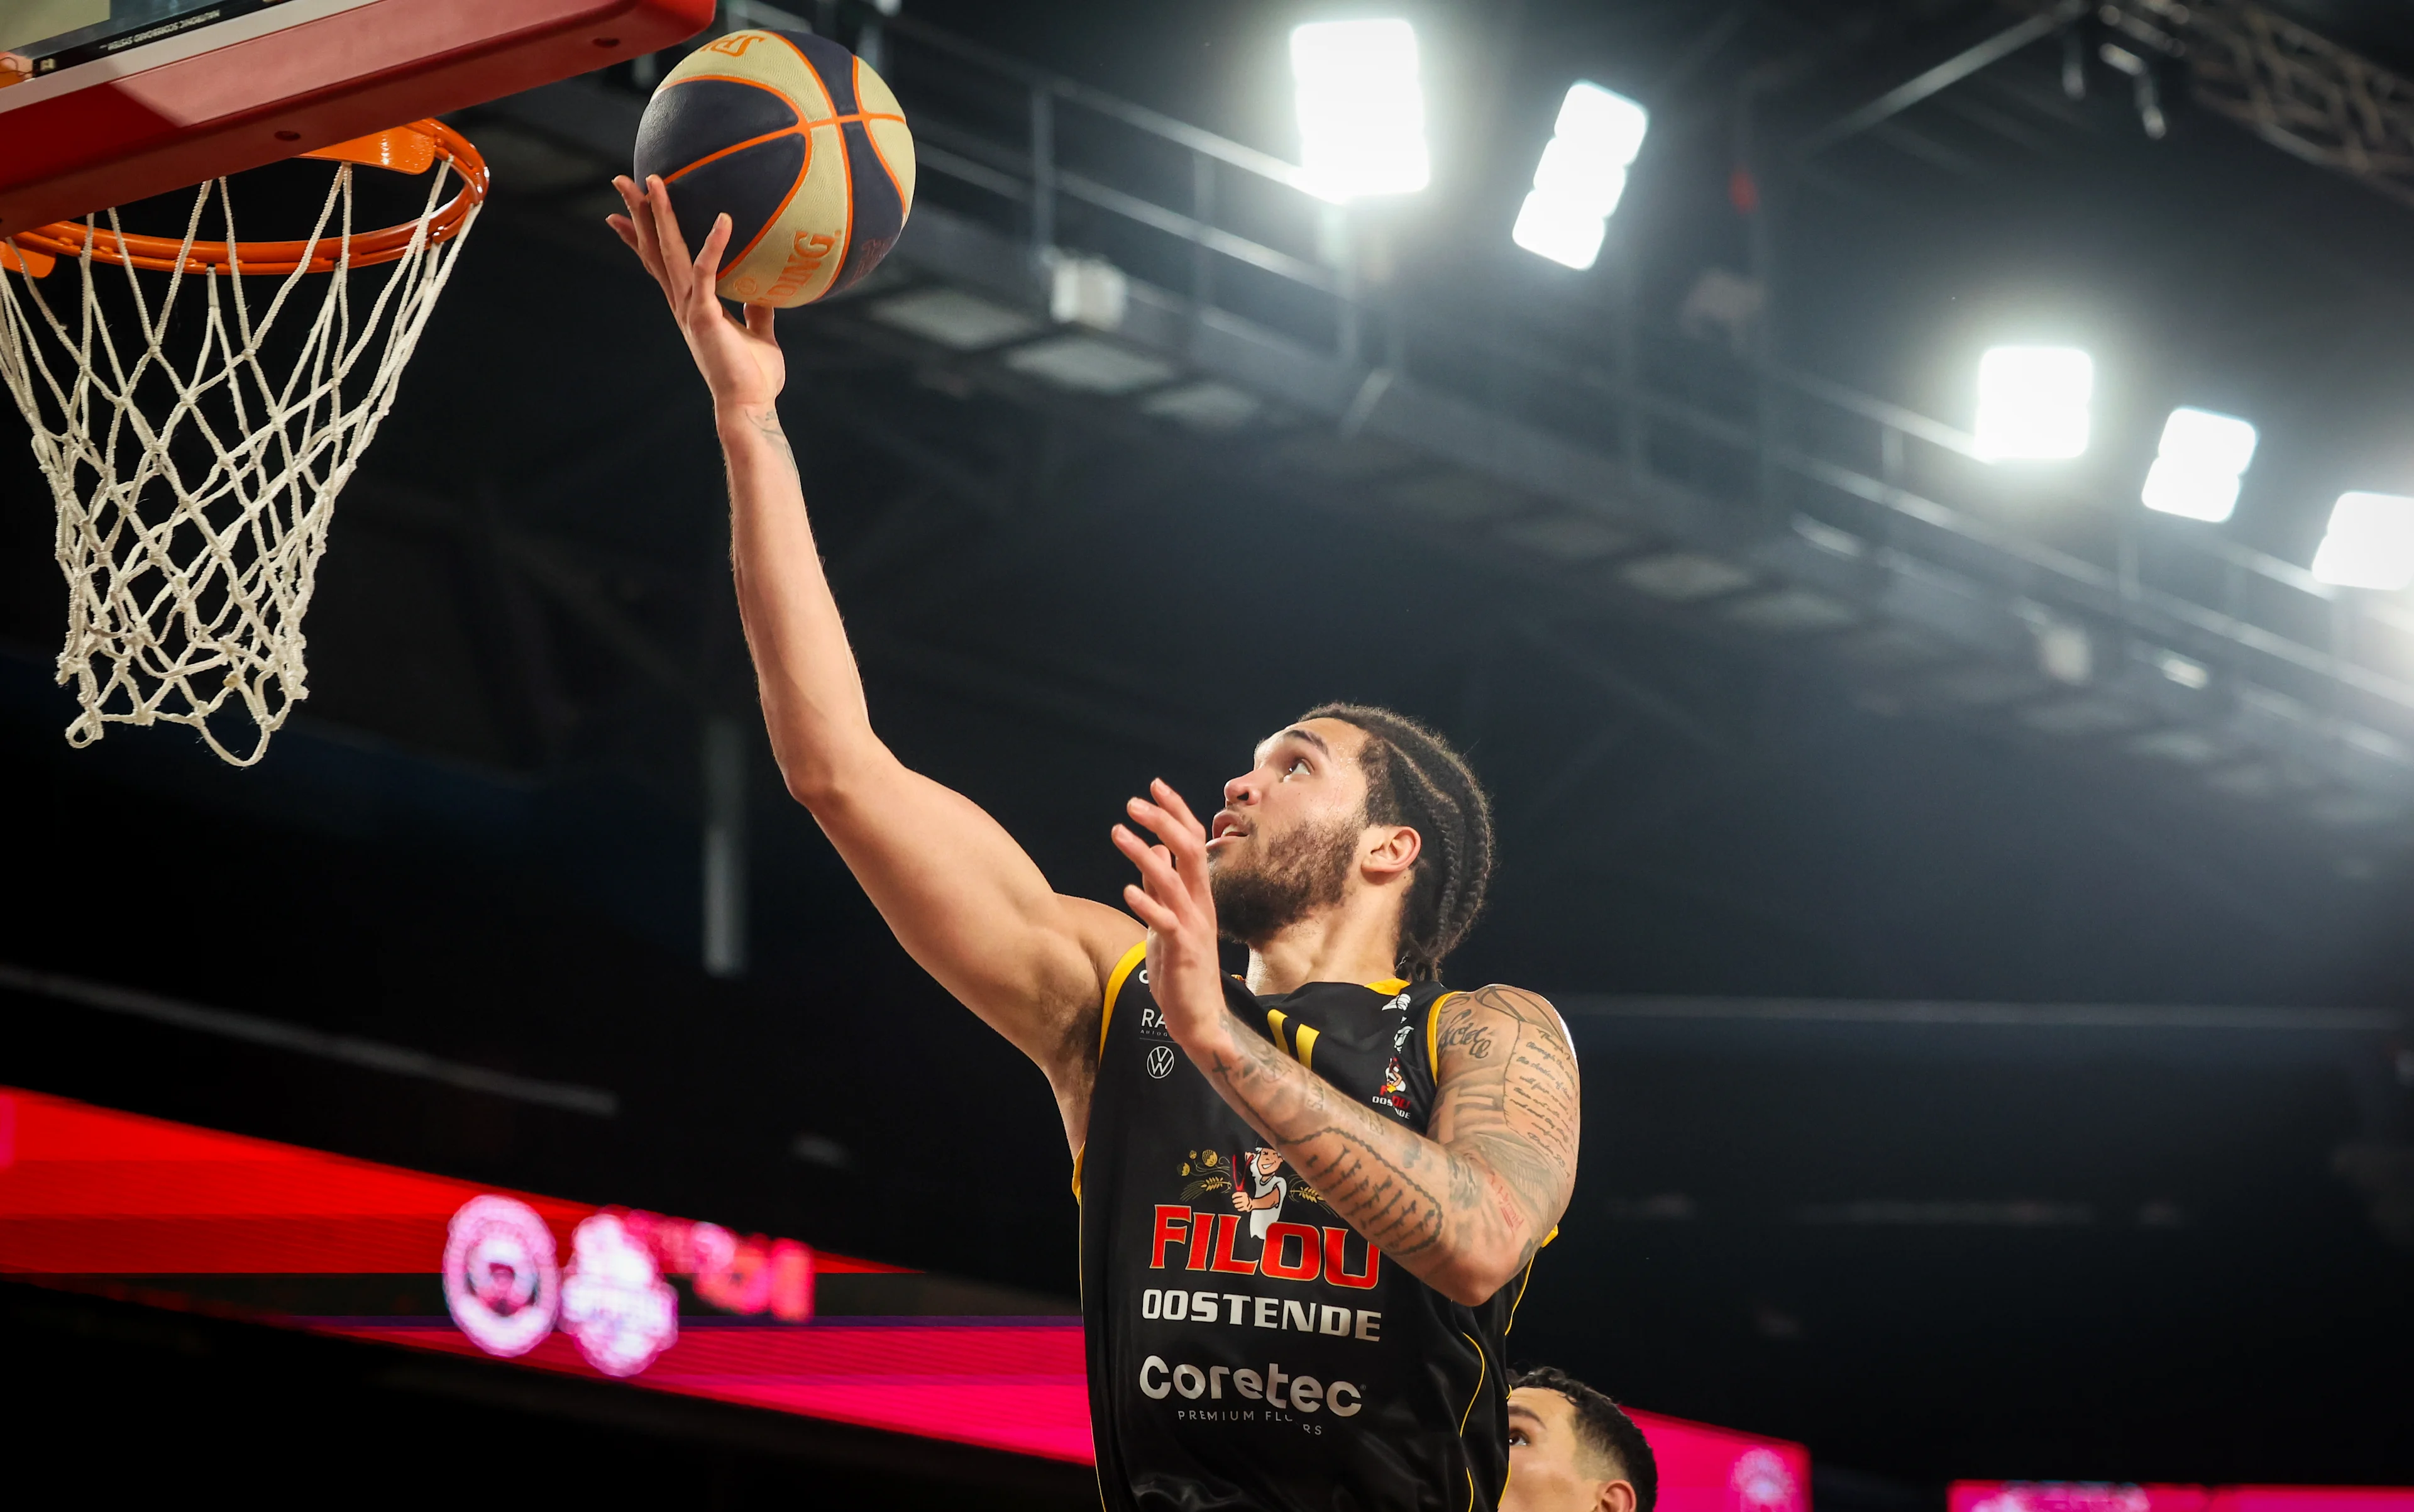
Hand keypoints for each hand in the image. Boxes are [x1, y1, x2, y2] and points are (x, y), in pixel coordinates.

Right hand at [606, 175, 784, 415]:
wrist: (749, 407)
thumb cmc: (754, 377)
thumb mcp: (759, 333)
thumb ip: (756, 309)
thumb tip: (766, 290)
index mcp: (691, 306)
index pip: (660, 262)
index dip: (640, 236)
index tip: (623, 211)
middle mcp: (683, 303)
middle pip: (653, 249)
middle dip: (636, 213)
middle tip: (620, 180)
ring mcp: (690, 308)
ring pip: (668, 253)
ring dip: (658, 216)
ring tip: (652, 181)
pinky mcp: (705, 316)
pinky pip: (708, 271)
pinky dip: (714, 244)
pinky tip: (723, 218)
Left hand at [1112, 778, 1232, 1060]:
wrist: (1199, 1018)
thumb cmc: (1182, 968)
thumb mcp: (1167, 919)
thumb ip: (1161, 885)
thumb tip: (1152, 847)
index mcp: (1198, 894)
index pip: (1193, 841)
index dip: (1176, 812)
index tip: (1154, 786)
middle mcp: (1200, 904)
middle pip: (1191, 850)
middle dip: (1164, 821)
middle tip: (1133, 803)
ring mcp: (1193, 927)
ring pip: (1175, 880)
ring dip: (1145, 854)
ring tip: (1118, 833)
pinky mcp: (1183, 951)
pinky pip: (1167, 921)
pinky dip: (1148, 903)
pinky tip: (1127, 889)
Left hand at [1229, 1189, 1250, 1211]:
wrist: (1253, 1203)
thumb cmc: (1247, 1198)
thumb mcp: (1244, 1194)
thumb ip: (1239, 1192)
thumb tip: (1235, 1189)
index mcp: (1244, 1194)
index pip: (1237, 1194)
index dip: (1234, 1195)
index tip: (1232, 1197)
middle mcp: (1245, 1198)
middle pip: (1237, 1200)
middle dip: (1234, 1201)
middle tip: (1234, 1201)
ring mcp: (1245, 1203)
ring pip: (1238, 1205)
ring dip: (1236, 1205)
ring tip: (1236, 1205)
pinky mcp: (1246, 1208)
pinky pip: (1240, 1209)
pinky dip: (1239, 1209)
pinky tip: (1238, 1208)